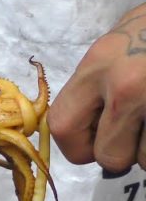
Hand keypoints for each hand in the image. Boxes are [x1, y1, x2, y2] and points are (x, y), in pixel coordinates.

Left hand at [49, 4, 145, 172]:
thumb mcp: (119, 45)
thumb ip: (97, 86)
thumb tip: (90, 130)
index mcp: (98, 64)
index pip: (63, 127)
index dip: (79, 147)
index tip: (96, 145)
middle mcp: (124, 85)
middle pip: (108, 155)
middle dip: (125, 154)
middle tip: (141, 133)